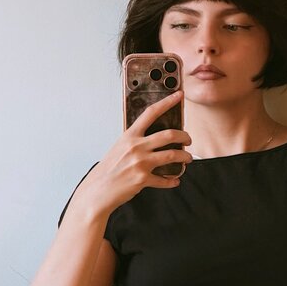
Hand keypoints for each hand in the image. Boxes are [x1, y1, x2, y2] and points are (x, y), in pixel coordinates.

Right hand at [72, 91, 192, 214]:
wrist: (98, 190)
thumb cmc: (109, 169)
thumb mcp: (119, 147)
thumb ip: (135, 140)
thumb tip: (152, 138)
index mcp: (130, 135)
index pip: (151, 113)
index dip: (167, 102)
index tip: (179, 95)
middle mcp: (136, 147)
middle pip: (169, 135)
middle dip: (184, 136)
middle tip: (188, 140)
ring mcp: (140, 163)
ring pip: (172, 155)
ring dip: (185, 156)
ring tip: (187, 158)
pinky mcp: (142, 179)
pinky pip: (164, 179)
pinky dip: (172, 181)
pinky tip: (175, 180)